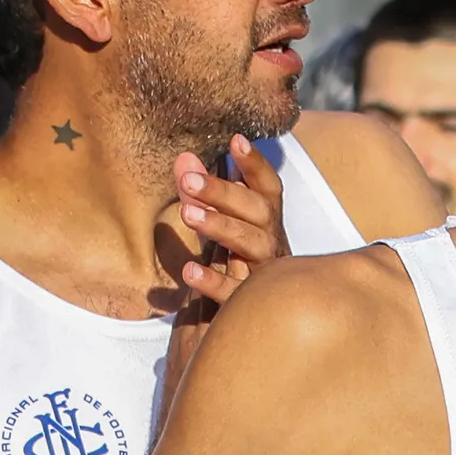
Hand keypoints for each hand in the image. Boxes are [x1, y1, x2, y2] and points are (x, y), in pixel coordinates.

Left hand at [174, 134, 289, 309]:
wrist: (259, 314)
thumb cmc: (235, 257)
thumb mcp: (219, 221)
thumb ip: (201, 192)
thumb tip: (184, 157)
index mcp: (267, 219)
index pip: (267, 187)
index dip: (255, 164)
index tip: (236, 140)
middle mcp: (271, 241)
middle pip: (258, 211)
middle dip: (225, 193)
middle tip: (189, 180)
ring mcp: (264, 271)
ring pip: (252, 244)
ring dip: (222, 226)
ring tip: (188, 214)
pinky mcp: (249, 301)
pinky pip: (234, 290)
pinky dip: (213, 280)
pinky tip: (189, 271)